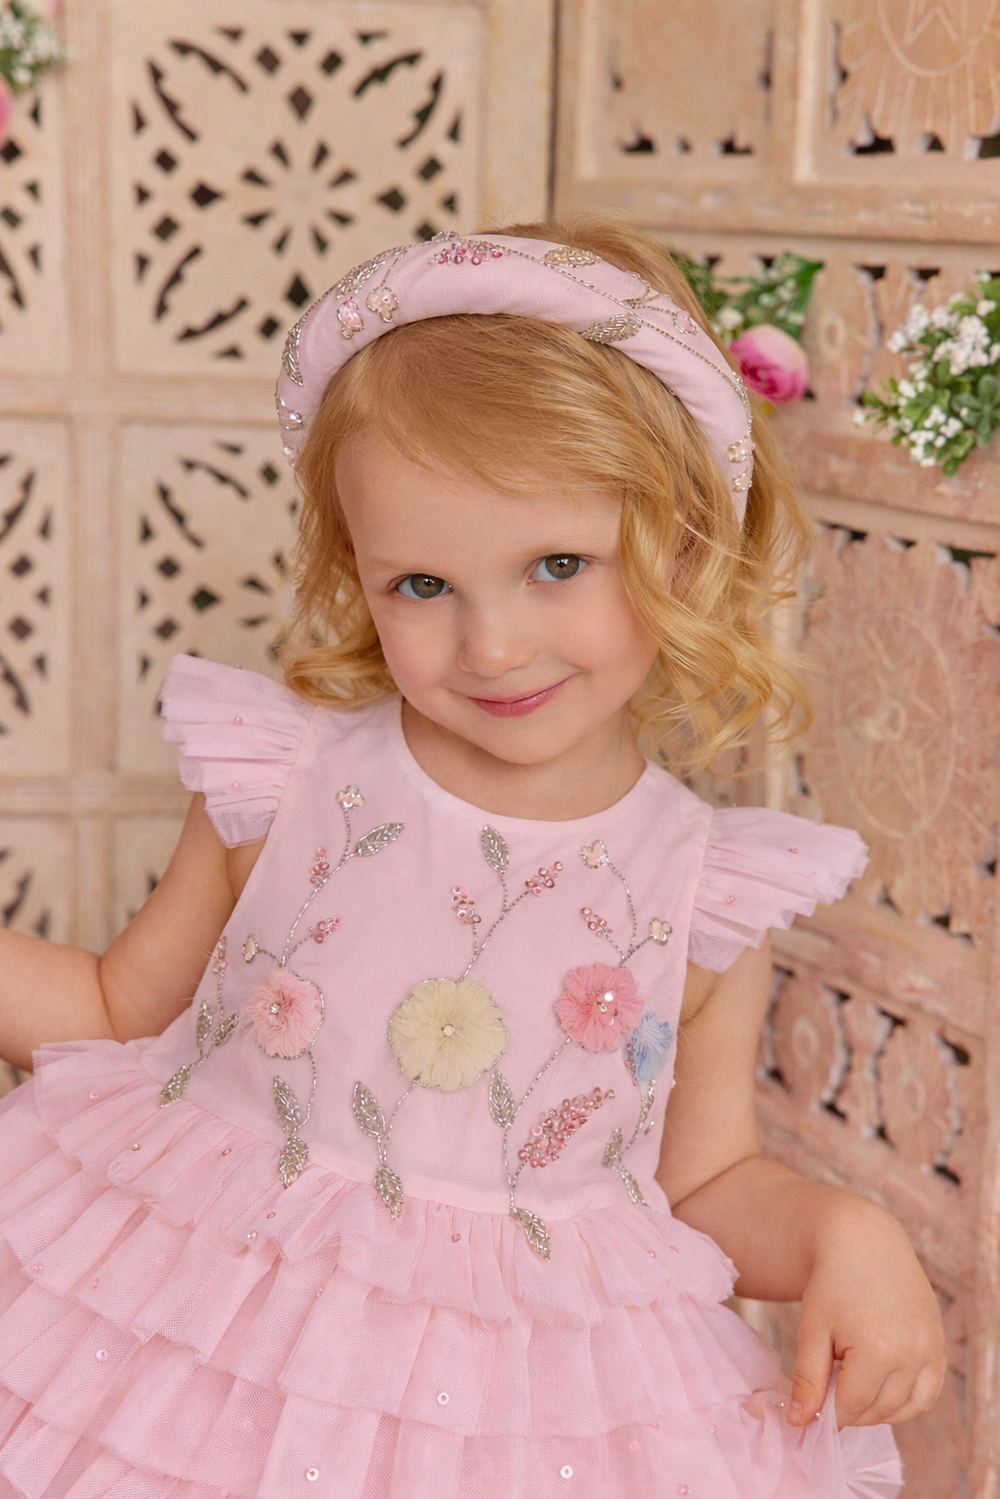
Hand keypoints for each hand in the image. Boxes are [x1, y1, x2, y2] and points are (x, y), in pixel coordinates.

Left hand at [786, 1199, 945, 1428]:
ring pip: (907, 1408)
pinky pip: (929, 1392)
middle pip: (879, 1410)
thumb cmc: (832, 1281)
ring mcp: (930, 1349)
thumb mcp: (813, 1329)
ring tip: (853, 1385)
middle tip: (830, 1389)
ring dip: (879, 1409)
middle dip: (851, 1409)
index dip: (829, 1412)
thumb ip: (807, 1380)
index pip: (852, 1407)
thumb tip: (797, 1424)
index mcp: (879, 1350)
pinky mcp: (938, 1343)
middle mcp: (912, 1353)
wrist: (863, 1240)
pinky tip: (882, 1386)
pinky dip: (908, 1400)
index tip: (813, 1406)